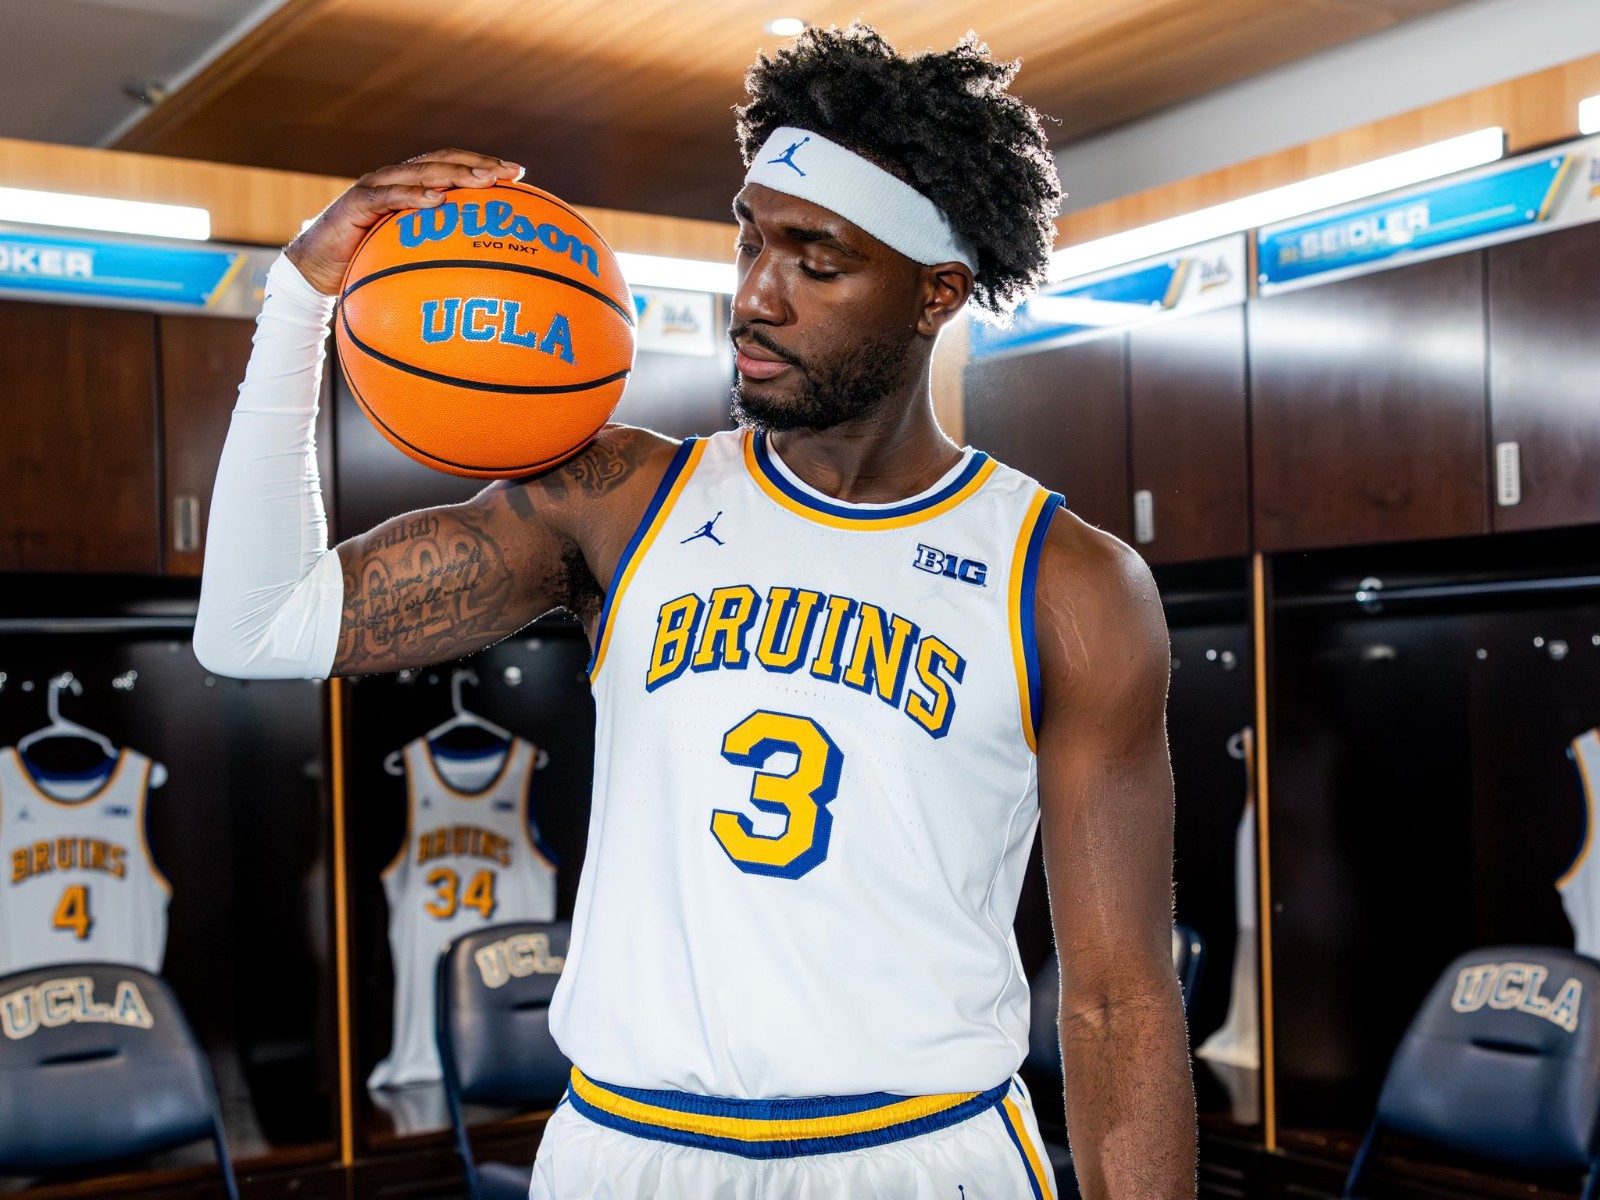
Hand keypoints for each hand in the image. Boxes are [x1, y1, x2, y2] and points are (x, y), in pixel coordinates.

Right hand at [286, 149, 523, 294]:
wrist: (315, 270)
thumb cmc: (366, 265)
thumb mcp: (409, 257)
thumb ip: (438, 252)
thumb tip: (483, 271)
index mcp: (412, 187)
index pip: (453, 167)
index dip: (484, 166)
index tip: (519, 174)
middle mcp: (396, 179)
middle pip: (443, 161)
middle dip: (479, 164)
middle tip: (510, 172)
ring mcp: (376, 187)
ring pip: (420, 172)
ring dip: (455, 174)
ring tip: (484, 180)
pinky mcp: (357, 202)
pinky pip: (388, 196)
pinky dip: (413, 195)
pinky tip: (439, 199)